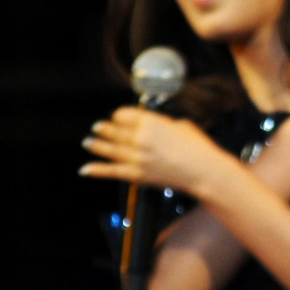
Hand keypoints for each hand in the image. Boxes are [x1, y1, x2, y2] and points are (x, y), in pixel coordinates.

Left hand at [81, 108, 229, 193]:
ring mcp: (137, 157)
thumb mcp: (181, 125)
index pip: (124, 115)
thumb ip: (163, 125)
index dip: (119, 115)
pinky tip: (86, 169)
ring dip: (96, 145)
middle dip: (104, 129)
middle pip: (114, 130)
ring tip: (88, 142)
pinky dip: (97, 170)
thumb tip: (156, 127)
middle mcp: (140, 138)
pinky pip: (112, 171)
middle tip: (97, 127)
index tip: (117, 117)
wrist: (204, 170)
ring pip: (109, 149)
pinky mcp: (137, 174)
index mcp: (151, 122)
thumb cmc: (198, 147)